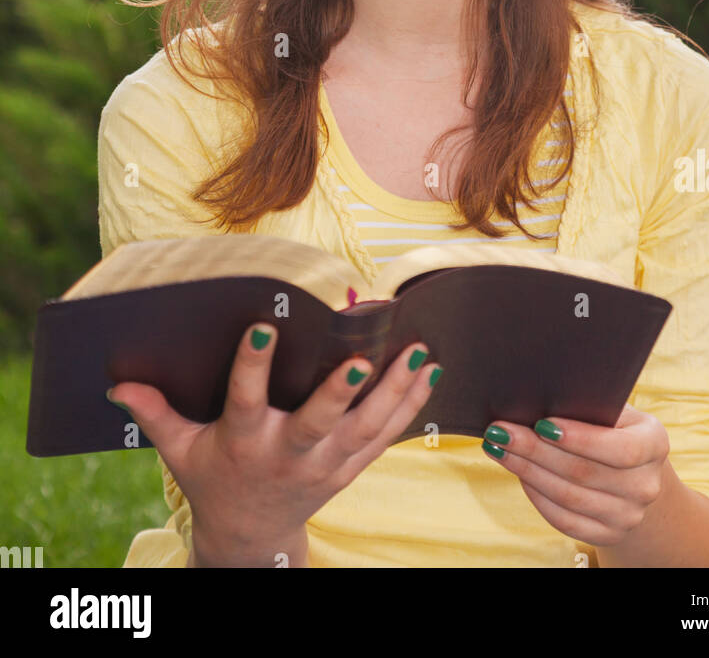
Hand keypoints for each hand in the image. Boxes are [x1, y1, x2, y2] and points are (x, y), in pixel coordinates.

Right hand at [106, 323, 441, 566]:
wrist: (250, 538)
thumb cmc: (214, 479)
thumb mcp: (181, 451)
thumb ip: (157, 414)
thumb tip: (119, 383)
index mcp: (244, 441)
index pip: (246, 399)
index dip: (252, 365)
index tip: (262, 329)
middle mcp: (288, 454)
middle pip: (317, 423)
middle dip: (338, 394)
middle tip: (358, 361)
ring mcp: (324, 465)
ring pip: (365, 428)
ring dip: (394, 391)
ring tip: (419, 353)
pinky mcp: (349, 470)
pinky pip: (385, 438)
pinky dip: (410, 406)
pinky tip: (429, 374)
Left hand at [479, 404, 669, 547]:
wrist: (635, 475)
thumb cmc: (615, 429)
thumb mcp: (614, 410)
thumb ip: (589, 404)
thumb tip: (540, 396)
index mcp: (654, 443)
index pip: (619, 447)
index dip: (579, 438)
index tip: (540, 423)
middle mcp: (646, 484)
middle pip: (583, 472)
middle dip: (535, 450)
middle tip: (501, 431)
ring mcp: (629, 515)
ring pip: (569, 497)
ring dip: (527, 471)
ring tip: (499, 449)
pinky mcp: (608, 534)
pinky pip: (565, 520)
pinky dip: (537, 496)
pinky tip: (519, 474)